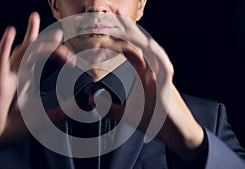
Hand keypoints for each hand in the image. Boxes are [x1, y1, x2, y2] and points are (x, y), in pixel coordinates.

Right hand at [0, 12, 72, 167]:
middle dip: (43, 38)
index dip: (58, 56)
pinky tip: (11, 32)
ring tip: (35, 18)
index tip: (74, 61)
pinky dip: (4, 46)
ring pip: (19, 52)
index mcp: (27, 81)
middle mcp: (17, 76)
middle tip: (58, 30)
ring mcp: (7, 78)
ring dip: (28, 36)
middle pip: (31, 51)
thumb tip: (79, 105)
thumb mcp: (43, 119)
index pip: (43, 61)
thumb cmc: (12, 128)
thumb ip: (60, 112)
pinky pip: (0, 62)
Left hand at [98, 11, 204, 161]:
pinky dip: (159, 55)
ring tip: (124, 23)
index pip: (128, 49)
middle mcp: (152, 69)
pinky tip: (149, 45)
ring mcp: (161, 75)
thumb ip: (108, 106)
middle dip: (124, 29)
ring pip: (150, 50)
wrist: (171, 133)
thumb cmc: (152, 120)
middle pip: (138, 44)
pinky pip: (165, 67)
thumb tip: (93, 99)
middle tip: (110, 16)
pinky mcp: (168, 85)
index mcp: (143, 72)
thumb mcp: (124, 113)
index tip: (100, 31)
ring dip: (137, 36)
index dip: (115, 39)